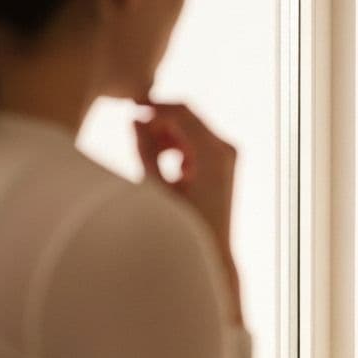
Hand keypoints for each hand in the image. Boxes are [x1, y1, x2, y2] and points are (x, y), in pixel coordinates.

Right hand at [133, 101, 236, 256]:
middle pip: (188, 116)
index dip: (155, 107)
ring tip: (149, 158)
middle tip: (135, 136)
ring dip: (167, 135)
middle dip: (160, 121)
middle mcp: (226, 149)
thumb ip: (145, 150)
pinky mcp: (224, 162)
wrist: (212, 250)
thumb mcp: (157, 186)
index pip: (182, 112)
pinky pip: (196, 141)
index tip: (130, 110)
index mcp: (213, 153)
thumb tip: (135, 120)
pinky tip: (166, 167)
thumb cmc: (182, 224)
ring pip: (191, 128)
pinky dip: (178, 147)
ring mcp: (228, 154)